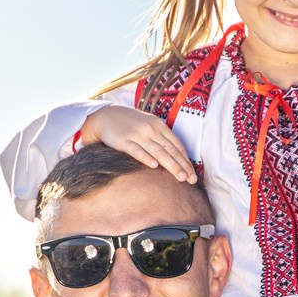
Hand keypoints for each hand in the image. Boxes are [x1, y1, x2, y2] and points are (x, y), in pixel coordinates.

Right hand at [80, 105, 198, 185]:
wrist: (105, 116)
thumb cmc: (130, 124)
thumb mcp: (149, 126)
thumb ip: (161, 138)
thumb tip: (176, 157)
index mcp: (159, 125)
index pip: (176, 145)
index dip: (186, 160)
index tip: (192, 174)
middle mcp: (150, 129)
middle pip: (170, 150)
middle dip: (182, 166)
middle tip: (191, 180)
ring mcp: (137, 135)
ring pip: (157, 151)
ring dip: (170, 165)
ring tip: (180, 177)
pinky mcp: (123, 141)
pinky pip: (136, 151)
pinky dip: (146, 158)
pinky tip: (154, 166)